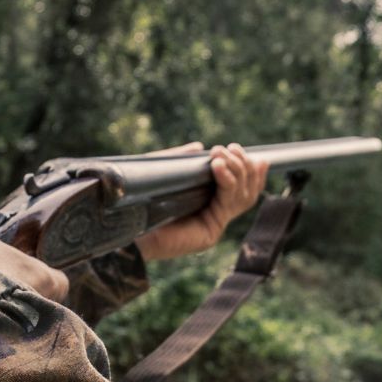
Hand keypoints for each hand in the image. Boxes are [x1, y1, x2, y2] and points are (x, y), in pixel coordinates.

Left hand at [137, 142, 269, 260]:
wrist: (124, 227)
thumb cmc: (137, 201)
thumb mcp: (164, 173)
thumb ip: (182, 161)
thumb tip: (199, 147)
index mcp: (205, 204)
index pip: (240, 189)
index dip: (252, 173)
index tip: (257, 155)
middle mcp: (212, 217)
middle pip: (246, 192)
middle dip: (245, 166)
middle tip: (231, 148)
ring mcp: (213, 227)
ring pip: (241, 197)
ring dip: (237, 171)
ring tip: (221, 154)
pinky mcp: (209, 234)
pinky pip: (227, 204)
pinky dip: (227, 182)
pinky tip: (218, 166)